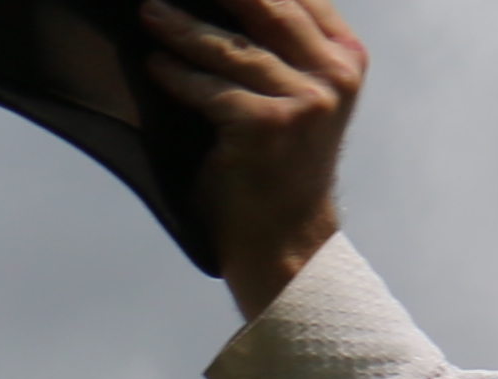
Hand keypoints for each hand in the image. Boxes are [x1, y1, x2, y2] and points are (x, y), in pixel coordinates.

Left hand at [142, 0, 362, 316]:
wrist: (286, 238)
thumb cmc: (279, 166)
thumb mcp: (303, 98)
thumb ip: (287, 51)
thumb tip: (231, 6)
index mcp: (346, 57)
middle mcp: (333, 74)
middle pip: (270, 8)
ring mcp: (304, 100)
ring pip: (234, 48)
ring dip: (183, 28)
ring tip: (151, 13)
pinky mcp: (268, 126)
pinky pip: (212, 89)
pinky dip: (178, 76)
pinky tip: (155, 66)